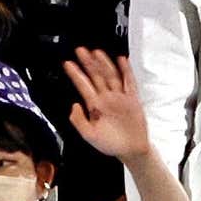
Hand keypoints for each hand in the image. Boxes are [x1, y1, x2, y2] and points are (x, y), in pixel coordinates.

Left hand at [65, 48, 151, 163]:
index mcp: (95, 106)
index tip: (67, 63)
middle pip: (96, 76)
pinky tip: (121, 60)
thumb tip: (73, 105)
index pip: (83, 85)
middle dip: (88, 63)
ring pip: (110, 75)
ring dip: (103, 63)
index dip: (75, 74)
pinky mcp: (132, 99)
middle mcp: (106, 98)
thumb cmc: (110, 144)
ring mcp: (120, 97)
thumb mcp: (89, 135)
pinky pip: (129, 82)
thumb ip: (79, 121)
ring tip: (96, 52)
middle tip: (80, 50)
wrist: (131, 150)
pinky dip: (126, 71)